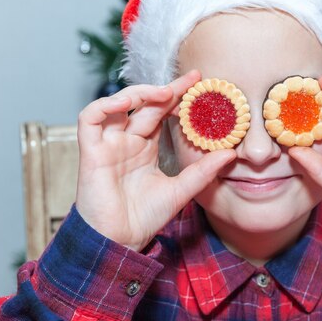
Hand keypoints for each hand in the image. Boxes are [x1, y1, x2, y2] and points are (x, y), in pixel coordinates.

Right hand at [75, 70, 235, 250]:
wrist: (120, 242)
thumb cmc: (144, 218)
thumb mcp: (182, 190)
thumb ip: (203, 171)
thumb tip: (231, 153)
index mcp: (145, 147)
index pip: (161, 112)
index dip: (178, 96)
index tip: (200, 83)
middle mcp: (126, 141)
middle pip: (145, 104)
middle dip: (167, 88)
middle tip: (192, 79)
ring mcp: (108, 144)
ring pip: (118, 104)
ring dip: (140, 93)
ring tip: (165, 92)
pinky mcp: (90, 151)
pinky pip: (90, 118)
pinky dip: (105, 105)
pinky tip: (127, 102)